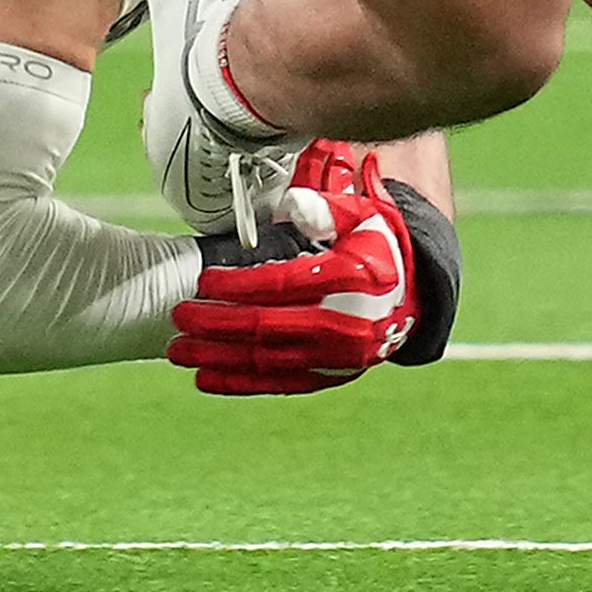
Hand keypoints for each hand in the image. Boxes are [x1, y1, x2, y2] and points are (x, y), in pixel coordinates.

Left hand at [166, 141, 421, 395]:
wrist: (412, 294)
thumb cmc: (373, 246)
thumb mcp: (359, 215)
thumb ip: (324, 208)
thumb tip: (293, 207)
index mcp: (352, 279)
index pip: (284, 285)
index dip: (239, 284)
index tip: (203, 280)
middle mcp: (348, 325)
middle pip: (269, 328)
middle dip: (217, 323)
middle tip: (179, 316)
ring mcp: (340, 357)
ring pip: (269, 361)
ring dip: (219, 358)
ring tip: (179, 351)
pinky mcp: (332, 375)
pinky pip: (281, 383)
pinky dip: (242, 383)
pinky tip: (207, 378)